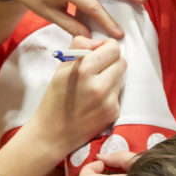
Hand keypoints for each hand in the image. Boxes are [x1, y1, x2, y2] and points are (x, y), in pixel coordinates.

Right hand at [31, 36, 124, 153]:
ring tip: (94, 85)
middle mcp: (99, 86)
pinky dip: (110, 93)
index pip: (113, 48)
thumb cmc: (55, 99)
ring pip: (122, 77)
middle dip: (111, 61)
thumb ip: (80, 48)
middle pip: (122, 61)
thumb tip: (98, 42)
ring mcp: (108, 101)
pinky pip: (118, 93)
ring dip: (112, 77)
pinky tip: (95, 100)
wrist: (53, 133)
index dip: (106, 47)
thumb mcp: (61, 69)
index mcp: (84, 71)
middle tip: (98, 68)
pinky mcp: (113, 113)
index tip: (99, 52)